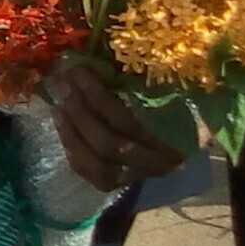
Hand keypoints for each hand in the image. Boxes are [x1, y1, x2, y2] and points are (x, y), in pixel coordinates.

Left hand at [50, 64, 182, 191]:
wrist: (187, 131)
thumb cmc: (177, 101)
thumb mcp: (166, 88)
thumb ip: (139, 82)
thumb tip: (94, 61)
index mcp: (178, 140)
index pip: (131, 124)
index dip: (99, 97)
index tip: (80, 70)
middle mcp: (160, 165)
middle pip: (110, 145)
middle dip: (80, 111)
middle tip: (62, 82)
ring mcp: (139, 177)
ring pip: (98, 165)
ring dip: (72, 131)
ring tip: (57, 102)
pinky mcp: (119, 184)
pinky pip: (90, 173)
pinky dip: (72, 148)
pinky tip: (60, 122)